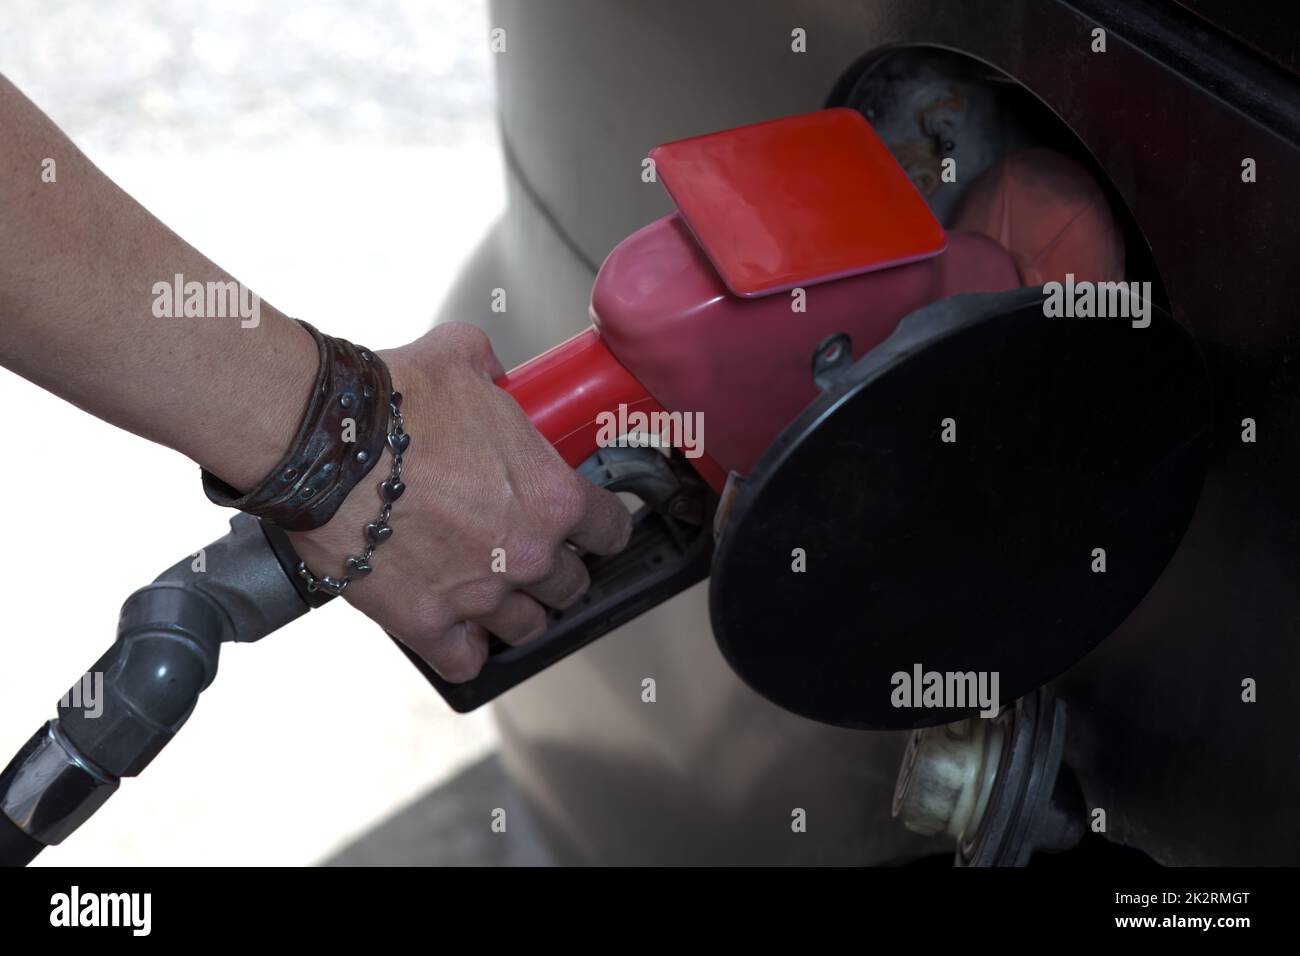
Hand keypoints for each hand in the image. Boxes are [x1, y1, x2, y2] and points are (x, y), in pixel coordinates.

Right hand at [287, 323, 632, 681]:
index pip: (609, 530)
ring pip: (527, 627)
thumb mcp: (463, 358)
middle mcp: (526, 554)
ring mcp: (478, 595)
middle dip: (557, 569)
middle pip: (571, 585)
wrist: (324, 443)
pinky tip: (458, 631)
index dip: (599, 526)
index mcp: (550, 497)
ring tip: (497, 591)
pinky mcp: (424, 622)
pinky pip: (465, 660)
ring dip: (517, 612)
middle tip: (534, 553)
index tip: (588, 526)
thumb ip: (494, 374)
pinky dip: (464, 649)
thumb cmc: (395, 403)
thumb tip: (493, 377)